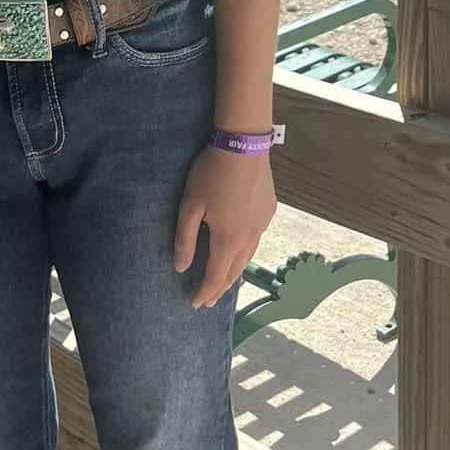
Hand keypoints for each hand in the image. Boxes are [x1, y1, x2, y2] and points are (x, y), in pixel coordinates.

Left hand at [174, 145, 275, 310]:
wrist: (244, 145)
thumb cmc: (212, 173)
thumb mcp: (190, 205)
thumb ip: (185, 239)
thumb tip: (180, 267)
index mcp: (227, 240)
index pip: (215, 277)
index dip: (205, 292)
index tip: (195, 304)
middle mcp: (248, 238)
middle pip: (234, 272)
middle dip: (220, 289)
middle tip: (209, 300)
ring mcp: (262, 225)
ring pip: (248, 257)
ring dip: (234, 272)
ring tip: (224, 281)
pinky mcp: (269, 212)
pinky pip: (256, 239)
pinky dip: (245, 252)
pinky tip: (239, 247)